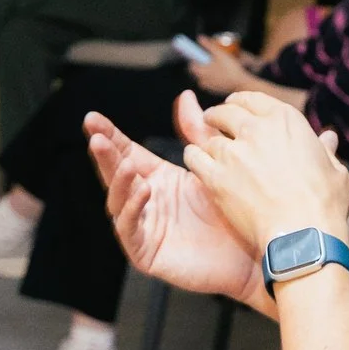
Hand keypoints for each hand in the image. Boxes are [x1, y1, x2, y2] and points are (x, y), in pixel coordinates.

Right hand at [87, 102, 262, 304]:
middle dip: (104, 155)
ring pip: (118, 203)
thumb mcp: (212, 166)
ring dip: (119, 181)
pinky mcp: (148, 253)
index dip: (110, 137)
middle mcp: (146, 202)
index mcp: (158, 180)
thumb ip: (196, 134)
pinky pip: (131, 230)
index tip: (93, 118)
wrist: (256, 251)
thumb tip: (186, 96)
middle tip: (96, 136)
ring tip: (126, 164)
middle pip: (116, 175)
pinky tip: (143, 192)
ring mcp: (145, 228)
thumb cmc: (234, 214)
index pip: (127, 154)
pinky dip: (133, 210)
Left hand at [180, 91, 348, 255]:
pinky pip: (195, 158)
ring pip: (209, 138)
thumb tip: (328, 138)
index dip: (241, 101)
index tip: (236, 105)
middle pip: (227, 112)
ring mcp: (234, 153)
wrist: (302, 235)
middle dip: (218, 114)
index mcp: (286, 121)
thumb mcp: (335, 171)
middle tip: (213, 119)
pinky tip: (194, 160)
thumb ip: (326, 151)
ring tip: (205, 147)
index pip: (254, 100)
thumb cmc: (323, 205)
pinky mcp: (217, 177)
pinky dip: (193, 157)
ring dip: (207, 141)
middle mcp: (257, 130)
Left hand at [188, 45, 255, 97]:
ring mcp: (208, 87)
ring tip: (215, 65)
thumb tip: (200, 38)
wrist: (240, 84)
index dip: (193, 58)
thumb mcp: (219, 53)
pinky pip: (209, 82)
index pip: (191, 65)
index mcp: (200, 72)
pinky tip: (220, 73)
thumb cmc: (230, 68)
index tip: (197, 53)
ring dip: (205, 71)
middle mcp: (202, 80)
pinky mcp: (214, 90)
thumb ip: (208, 45)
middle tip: (208, 58)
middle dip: (200, 64)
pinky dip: (211, 77)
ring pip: (202, 77)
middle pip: (196, 72)